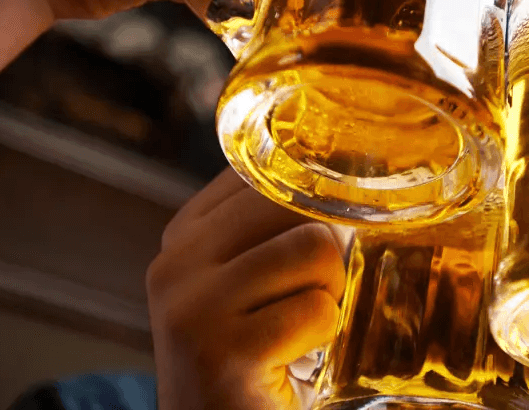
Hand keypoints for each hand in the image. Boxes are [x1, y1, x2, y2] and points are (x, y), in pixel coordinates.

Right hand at [147, 171, 346, 409]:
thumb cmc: (257, 360)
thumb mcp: (255, 281)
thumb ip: (279, 228)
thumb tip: (351, 174)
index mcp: (185, 235)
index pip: (268, 168)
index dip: (315, 194)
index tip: (321, 237)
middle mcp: (177, 261)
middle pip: (295, 200)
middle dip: (326, 250)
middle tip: (310, 299)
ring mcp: (193, 306)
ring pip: (315, 248)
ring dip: (330, 296)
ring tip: (302, 330)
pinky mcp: (221, 351)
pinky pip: (318, 310)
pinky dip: (325, 337)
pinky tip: (295, 360)